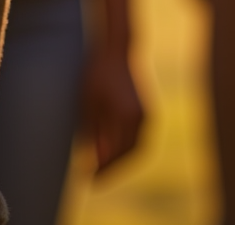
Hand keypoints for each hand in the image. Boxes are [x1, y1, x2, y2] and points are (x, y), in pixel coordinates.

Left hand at [80, 48, 143, 173]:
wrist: (115, 53)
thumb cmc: (96, 76)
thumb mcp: (87, 105)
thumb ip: (93, 133)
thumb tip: (96, 158)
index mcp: (126, 116)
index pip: (117, 153)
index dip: (104, 169)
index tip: (89, 179)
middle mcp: (141, 117)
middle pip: (130, 153)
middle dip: (114, 169)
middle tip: (96, 180)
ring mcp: (147, 114)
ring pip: (138, 147)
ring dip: (122, 160)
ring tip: (104, 170)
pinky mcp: (146, 111)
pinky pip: (140, 137)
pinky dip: (127, 149)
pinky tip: (112, 152)